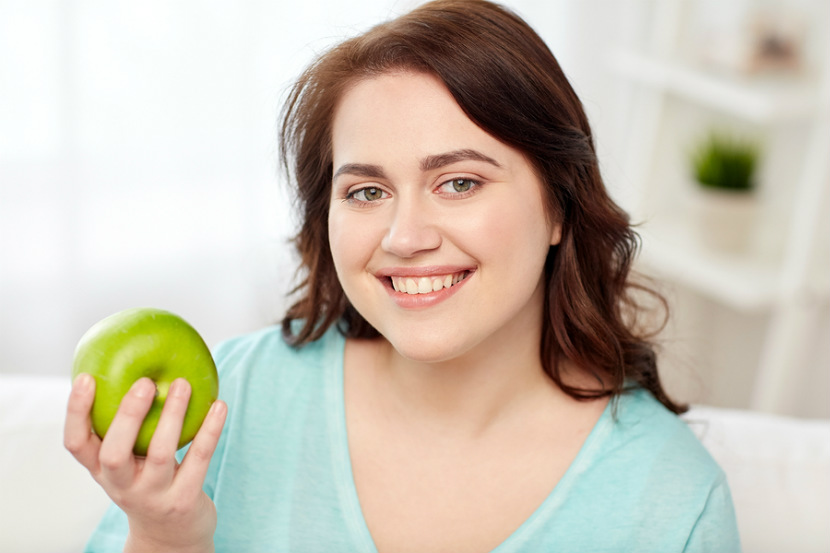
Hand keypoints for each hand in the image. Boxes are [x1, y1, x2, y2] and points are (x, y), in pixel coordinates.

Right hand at [64, 373, 226, 552]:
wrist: (170, 537)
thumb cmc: (147, 482)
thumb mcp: (128, 461)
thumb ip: (126, 426)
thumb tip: (137, 365)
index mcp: (102, 471)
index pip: (75, 444)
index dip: (76, 411)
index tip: (88, 377)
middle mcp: (121, 486)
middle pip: (113, 453)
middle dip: (127, 416)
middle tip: (144, 382)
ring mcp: (153, 496)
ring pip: (160, 454)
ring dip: (173, 416)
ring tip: (183, 384)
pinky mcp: (183, 500)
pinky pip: (199, 459)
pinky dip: (210, 430)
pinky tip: (219, 405)